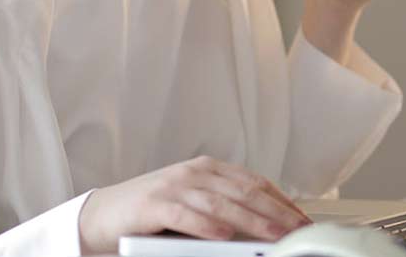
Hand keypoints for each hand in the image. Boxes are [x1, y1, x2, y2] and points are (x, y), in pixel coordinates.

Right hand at [77, 155, 311, 253]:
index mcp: (207, 169)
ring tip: (275, 236)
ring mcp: (173, 187)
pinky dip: (207, 226)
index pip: (254, 182)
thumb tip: (265, 227)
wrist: (102, 215)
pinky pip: (185, 215)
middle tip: (300, 230)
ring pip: (221, 204)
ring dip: (252, 221)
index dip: (282, 200)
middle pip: (244, 191)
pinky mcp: (153, 205)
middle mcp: (193, 173)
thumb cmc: (151, 214)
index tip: (303, 220)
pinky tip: (224, 236)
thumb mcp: (192, 205)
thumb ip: (223, 210)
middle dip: (277, 212)